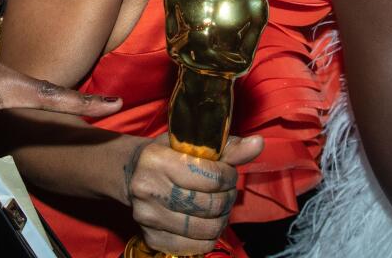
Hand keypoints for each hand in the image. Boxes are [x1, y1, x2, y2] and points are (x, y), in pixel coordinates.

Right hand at [123, 134, 263, 254]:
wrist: (133, 174)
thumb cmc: (169, 154)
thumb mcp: (194, 144)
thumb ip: (228, 147)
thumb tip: (258, 143)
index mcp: (157, 159)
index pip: (210, 176)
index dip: (229, 176)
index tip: (229, 174)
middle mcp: (148, 188)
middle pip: (208, 204)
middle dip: (227, 199)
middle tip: (227, 192)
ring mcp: (148, 216)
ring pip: (203, 228)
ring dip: (221, 220)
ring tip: (219, 208)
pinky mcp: (151, 237)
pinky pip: (193, 247)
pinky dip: (207, 238)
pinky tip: (207, 224)